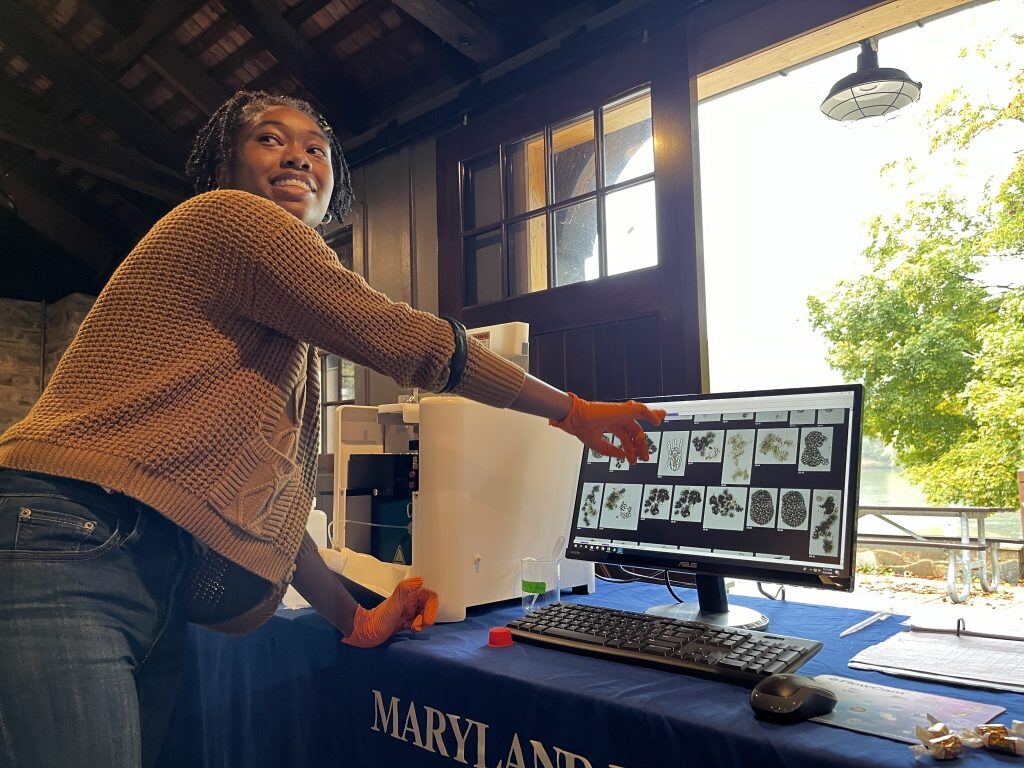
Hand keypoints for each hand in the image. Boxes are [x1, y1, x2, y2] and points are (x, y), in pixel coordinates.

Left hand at [342, 577, 438, 647]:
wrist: (364, 633)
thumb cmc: (376, 621)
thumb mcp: (392, 605)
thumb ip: (404, 590)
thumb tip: (420, 580)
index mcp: (409, 595)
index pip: (429, 597)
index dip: (432, 607)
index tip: (427, 618)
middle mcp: (409, 602)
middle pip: (429, 606)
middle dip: (427, 617)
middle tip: (419, 624)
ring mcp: (407, 611)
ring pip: (424, 615)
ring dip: (422, 623)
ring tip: (413, 627)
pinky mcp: (404, 621)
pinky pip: (418, 622)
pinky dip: (417, 627)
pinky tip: (410, 629)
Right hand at [550, 393, 665, 462]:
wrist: (576, 418)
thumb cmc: (581, 427)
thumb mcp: (598, 445)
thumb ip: (611, 451)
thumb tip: (623, 456)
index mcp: (608, 424)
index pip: (624, 437)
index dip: (630, 449)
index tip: (633, 460)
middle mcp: (616, 417)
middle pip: (634, 431)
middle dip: (640, 445)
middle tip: (645, 458)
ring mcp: (621, 413)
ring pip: (641, 416)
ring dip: (652, 420)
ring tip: (660, 422)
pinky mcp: (624, 410)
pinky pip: (642, 410)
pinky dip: (651, 414)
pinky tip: (659, 419)